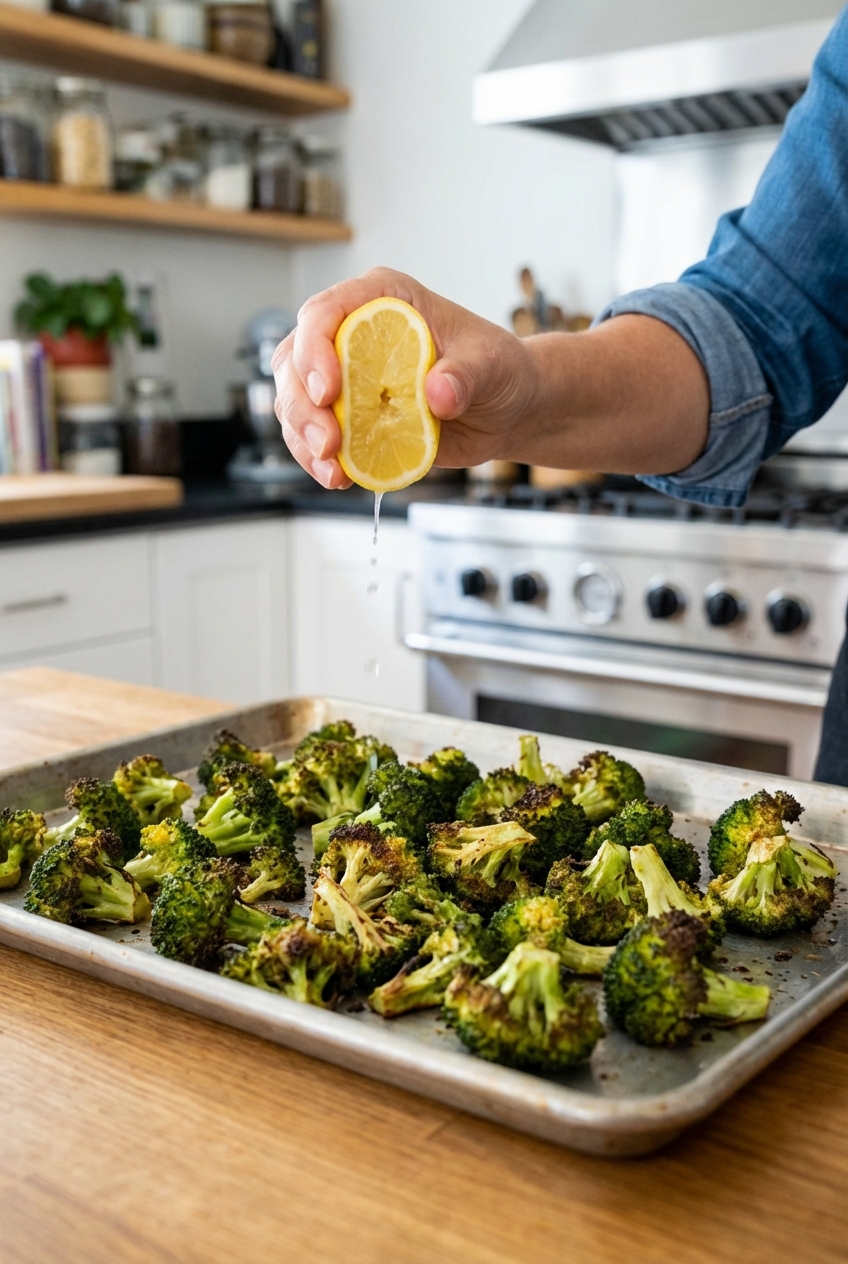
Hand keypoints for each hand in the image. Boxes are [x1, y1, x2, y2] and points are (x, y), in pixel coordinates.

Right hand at [272, 267, 535, 488]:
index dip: (314, 350)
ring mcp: (345, 376)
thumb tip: (438, 393)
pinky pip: (312, 435)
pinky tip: (337, 477)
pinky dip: (317, 459)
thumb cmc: (498, 370)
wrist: (505, 409)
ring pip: (294, 400)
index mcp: (383, 300)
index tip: (327, 392)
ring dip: (303, 438)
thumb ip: (465, 375)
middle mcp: (354, 333)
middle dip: (301, 405)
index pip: (325, 312)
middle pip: (294, 359)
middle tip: (328, 443)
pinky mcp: (349, 416)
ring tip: (332, 469)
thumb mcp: (491, 364)